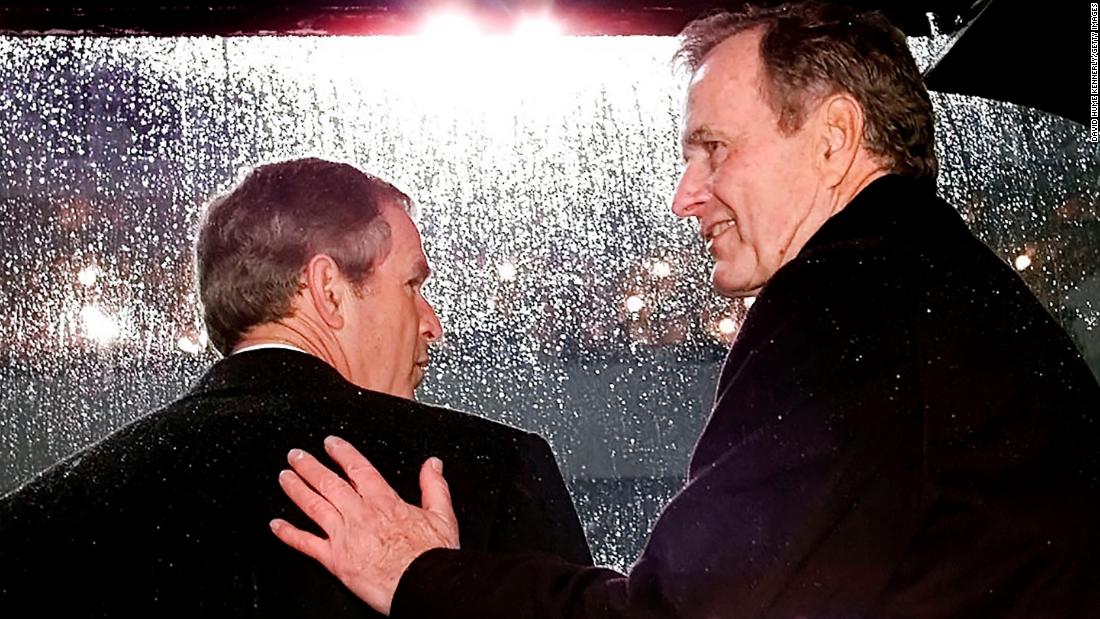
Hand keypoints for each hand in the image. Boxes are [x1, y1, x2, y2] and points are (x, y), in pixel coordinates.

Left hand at [269, 435, 458, 615]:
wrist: (422, 583)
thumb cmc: (431, 556)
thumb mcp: (442, 514)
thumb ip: (435, 486)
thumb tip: (433, 464)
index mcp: (385, 502)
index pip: (358, 468)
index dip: (342, 452)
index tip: (330, 443)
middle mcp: (360, 514)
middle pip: (329, 483)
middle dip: (310, 466)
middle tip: (296, 455)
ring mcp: (344, 536)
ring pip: (314, 506)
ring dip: (296, 489)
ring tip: (284, 477)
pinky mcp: (335, 560)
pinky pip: (306, 544)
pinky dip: (289, 534)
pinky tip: (276, 525)